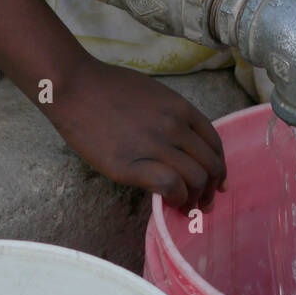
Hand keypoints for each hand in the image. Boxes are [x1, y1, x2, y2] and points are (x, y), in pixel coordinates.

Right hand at [49, 54, 226, 208]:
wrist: (75, 87)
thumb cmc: (108, 87)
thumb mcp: (152, 94)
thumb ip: (171, 116)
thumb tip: (180, 144)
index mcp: (181, 108)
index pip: (214, 143)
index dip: (219, 167)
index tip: (217, 182)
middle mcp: (175, 126)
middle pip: (210, 165)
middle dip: (210, 189)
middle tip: (203, 204)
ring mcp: (155, 145)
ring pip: (195, 179)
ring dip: (194, 199)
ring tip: (185, 208)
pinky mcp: (132, 165)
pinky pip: (171, 186)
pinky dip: (175, 198)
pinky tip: (167, 201)